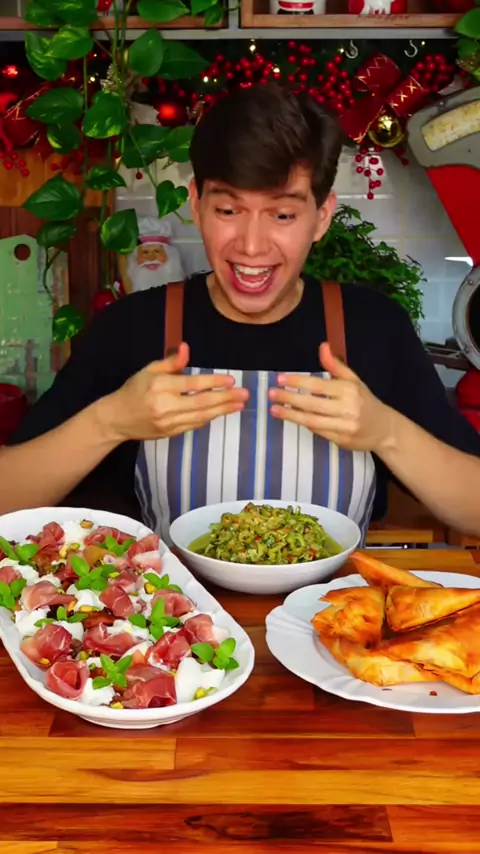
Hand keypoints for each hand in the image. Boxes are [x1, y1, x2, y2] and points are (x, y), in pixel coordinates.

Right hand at [100, 342, 248, 441]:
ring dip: (222, 410)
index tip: (231, 380)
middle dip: (226, 399)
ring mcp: (168, 422)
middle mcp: (165, 405)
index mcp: (160, 386)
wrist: (117, 418)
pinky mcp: (170, 433)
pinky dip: (209, 418)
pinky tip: (221, 412)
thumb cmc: (134, 390)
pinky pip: (194, 425)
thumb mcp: (149, 370)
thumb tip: (186, 347)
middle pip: (202, 402)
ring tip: (239, 404)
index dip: (213, 382)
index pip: (192, 384)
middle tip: (244, 394)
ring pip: (201, 416)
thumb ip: (170, 361)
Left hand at [269, 342, 393, 452]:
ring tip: (274, 409)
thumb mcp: (353, 381)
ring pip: (312, 420)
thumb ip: (336, 365)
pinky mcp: (341, 440)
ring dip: (291, 415)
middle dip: (289, 398)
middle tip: (271, 393)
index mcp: (349, 390)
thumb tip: (323, 346)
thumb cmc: (365, 402)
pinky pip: (318, 432)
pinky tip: (291, 417)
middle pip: (312, 403)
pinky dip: (304, 424)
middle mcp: (347, 408)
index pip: (318, 385)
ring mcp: (344, 426)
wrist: (384, 429)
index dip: (298, 381)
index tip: (280, 378)